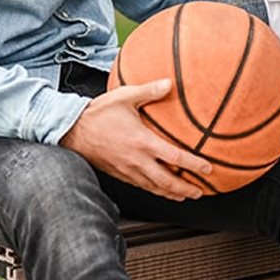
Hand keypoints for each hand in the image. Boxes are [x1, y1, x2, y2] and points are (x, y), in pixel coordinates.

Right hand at [60, 79, 212, 200]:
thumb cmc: (99, 113)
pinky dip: (155, 191)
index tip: (208, 168)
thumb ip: (150, 90)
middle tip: (201, 191)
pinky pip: (142, 186)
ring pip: (154, 187)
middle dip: (186, 188)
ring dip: (172, 193)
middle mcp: (137, 160)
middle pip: (167, 181)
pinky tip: (161, 190)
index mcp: (142, 142)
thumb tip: (170, 83)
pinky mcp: (119, 174)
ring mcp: (127, 170)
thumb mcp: (125, 96)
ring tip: (186, 196)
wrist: (71, 131)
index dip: (193, 165)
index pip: (175, 158)